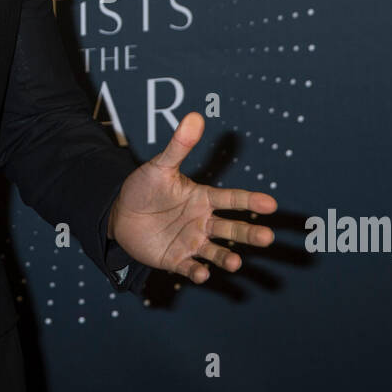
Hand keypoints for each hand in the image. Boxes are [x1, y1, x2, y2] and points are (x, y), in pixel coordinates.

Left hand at [110, 112, 276, 283]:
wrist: (120, 215)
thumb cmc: (144, 188)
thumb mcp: (160, 166)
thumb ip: (178, 146)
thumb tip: (194, 116)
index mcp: (203, 198)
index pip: (231, 199)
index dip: (250, 201)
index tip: (270, 203)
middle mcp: (203, 222)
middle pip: (231, 228)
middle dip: (249, 233)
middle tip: (267, 237)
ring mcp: (191, 242)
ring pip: (215, 251)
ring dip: (226, 258)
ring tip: (236, 262)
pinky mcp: (176, 259)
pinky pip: (190, 268)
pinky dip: (197, 273)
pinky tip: (202, 275)